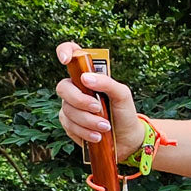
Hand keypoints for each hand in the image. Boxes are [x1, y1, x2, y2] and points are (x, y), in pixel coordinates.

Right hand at [55, 41, 145, 160]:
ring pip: (67, 110)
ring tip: (105, 127)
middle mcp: (76, 88)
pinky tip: (98, 136)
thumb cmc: (125, 112)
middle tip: (98, 108)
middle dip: (81, 101)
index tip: (66, 60)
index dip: (65, 51)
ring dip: (88, 121)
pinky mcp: (69, 123)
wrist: (127, 139)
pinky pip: (69, 125)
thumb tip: (85, 78)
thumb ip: (107, 83)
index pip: (72, 54)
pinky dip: (85, 131)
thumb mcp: (123, 95)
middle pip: (63, 88)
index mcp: (89, 76)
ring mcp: (70, 106)